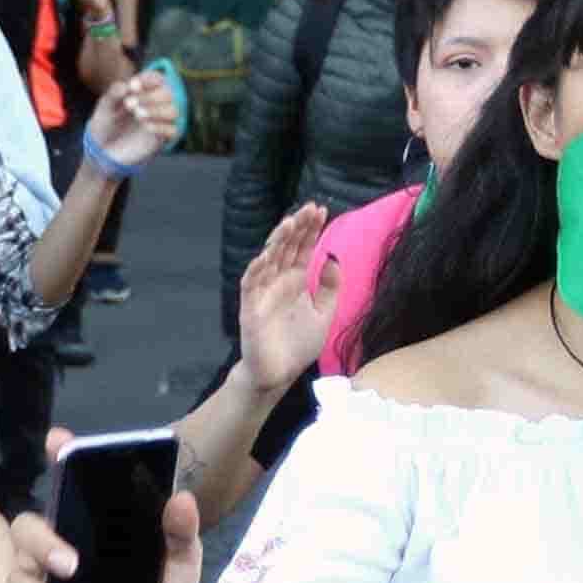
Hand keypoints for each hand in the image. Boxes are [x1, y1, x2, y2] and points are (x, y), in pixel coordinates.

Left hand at [83, 62, 183, 167]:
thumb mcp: (105, 107)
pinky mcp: (162, 139)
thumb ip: (113, 94)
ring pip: (173, 111)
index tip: (132, 86)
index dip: (148, 80)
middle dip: (150, 96)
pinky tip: (145, 126)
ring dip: (156, 110)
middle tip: (129, 104)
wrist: (103, 149)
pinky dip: (161, 127)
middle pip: (168, 94)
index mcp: (144, 91)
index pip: (157, 79)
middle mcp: (156, 104)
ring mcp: (160, 122)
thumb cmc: (106, 122)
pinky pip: (172, 131)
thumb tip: (125, 86)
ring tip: (137, 114)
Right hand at [232, 201, 335, 389]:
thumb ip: (329, 288)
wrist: (279, 374)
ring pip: (268, 259)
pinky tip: (265, 255)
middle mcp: (278, 281)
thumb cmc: (298, 345)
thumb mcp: (324, 314)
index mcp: (295, 280)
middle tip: (309, 208)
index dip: (310, 229)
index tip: (321, 209)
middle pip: (286, 248)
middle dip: (297, 228)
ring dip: (277, 241)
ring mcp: (262, 293)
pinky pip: (250, 284)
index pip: (301, 248)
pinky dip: (256, 269)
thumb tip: (332, 257)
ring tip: (290, 223)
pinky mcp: (250, 308)